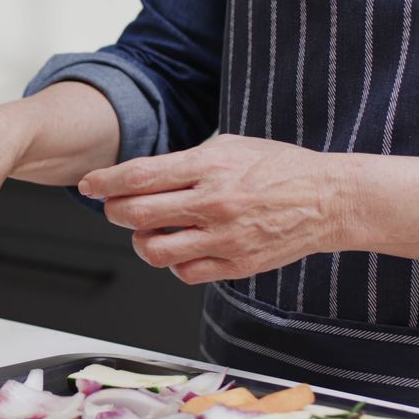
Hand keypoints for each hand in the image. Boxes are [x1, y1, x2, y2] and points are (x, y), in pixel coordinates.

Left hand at [78, 134, 351, 283]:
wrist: (329, 200)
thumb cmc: (280, 169)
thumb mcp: (230, 146)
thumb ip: (186, 161)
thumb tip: (142, 174)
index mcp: (209, 166)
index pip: (139, 176)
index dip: (105, 182)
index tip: (89, 184)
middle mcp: (212, 203)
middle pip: (136, 214)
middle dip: (115, 211)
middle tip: (116, 208)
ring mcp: (223, 238)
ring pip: (153, 249)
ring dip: (140, 240)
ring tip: (150, 230)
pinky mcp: (234, 265)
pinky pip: (183, 272)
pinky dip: (172, 262)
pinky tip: (180, 247)